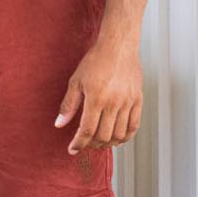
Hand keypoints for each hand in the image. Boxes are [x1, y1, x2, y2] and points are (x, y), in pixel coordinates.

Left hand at [55, 39, 143, 154]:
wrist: (118, 46)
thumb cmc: (95, 61)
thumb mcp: (76, 81)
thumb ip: (68, 105)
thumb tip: (59, 124)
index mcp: (96, 99)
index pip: (87, 130)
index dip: (79, 143)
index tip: (72, 150)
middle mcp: (114, 103)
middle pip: (104, 136)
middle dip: (92, 145)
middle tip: (85, 145)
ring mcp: (128, 102)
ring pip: (119, 134)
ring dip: (108, 143)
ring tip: (99, 143)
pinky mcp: (138, 100)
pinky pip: (134, 125)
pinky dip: (126, 136)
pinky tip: (117, 140)